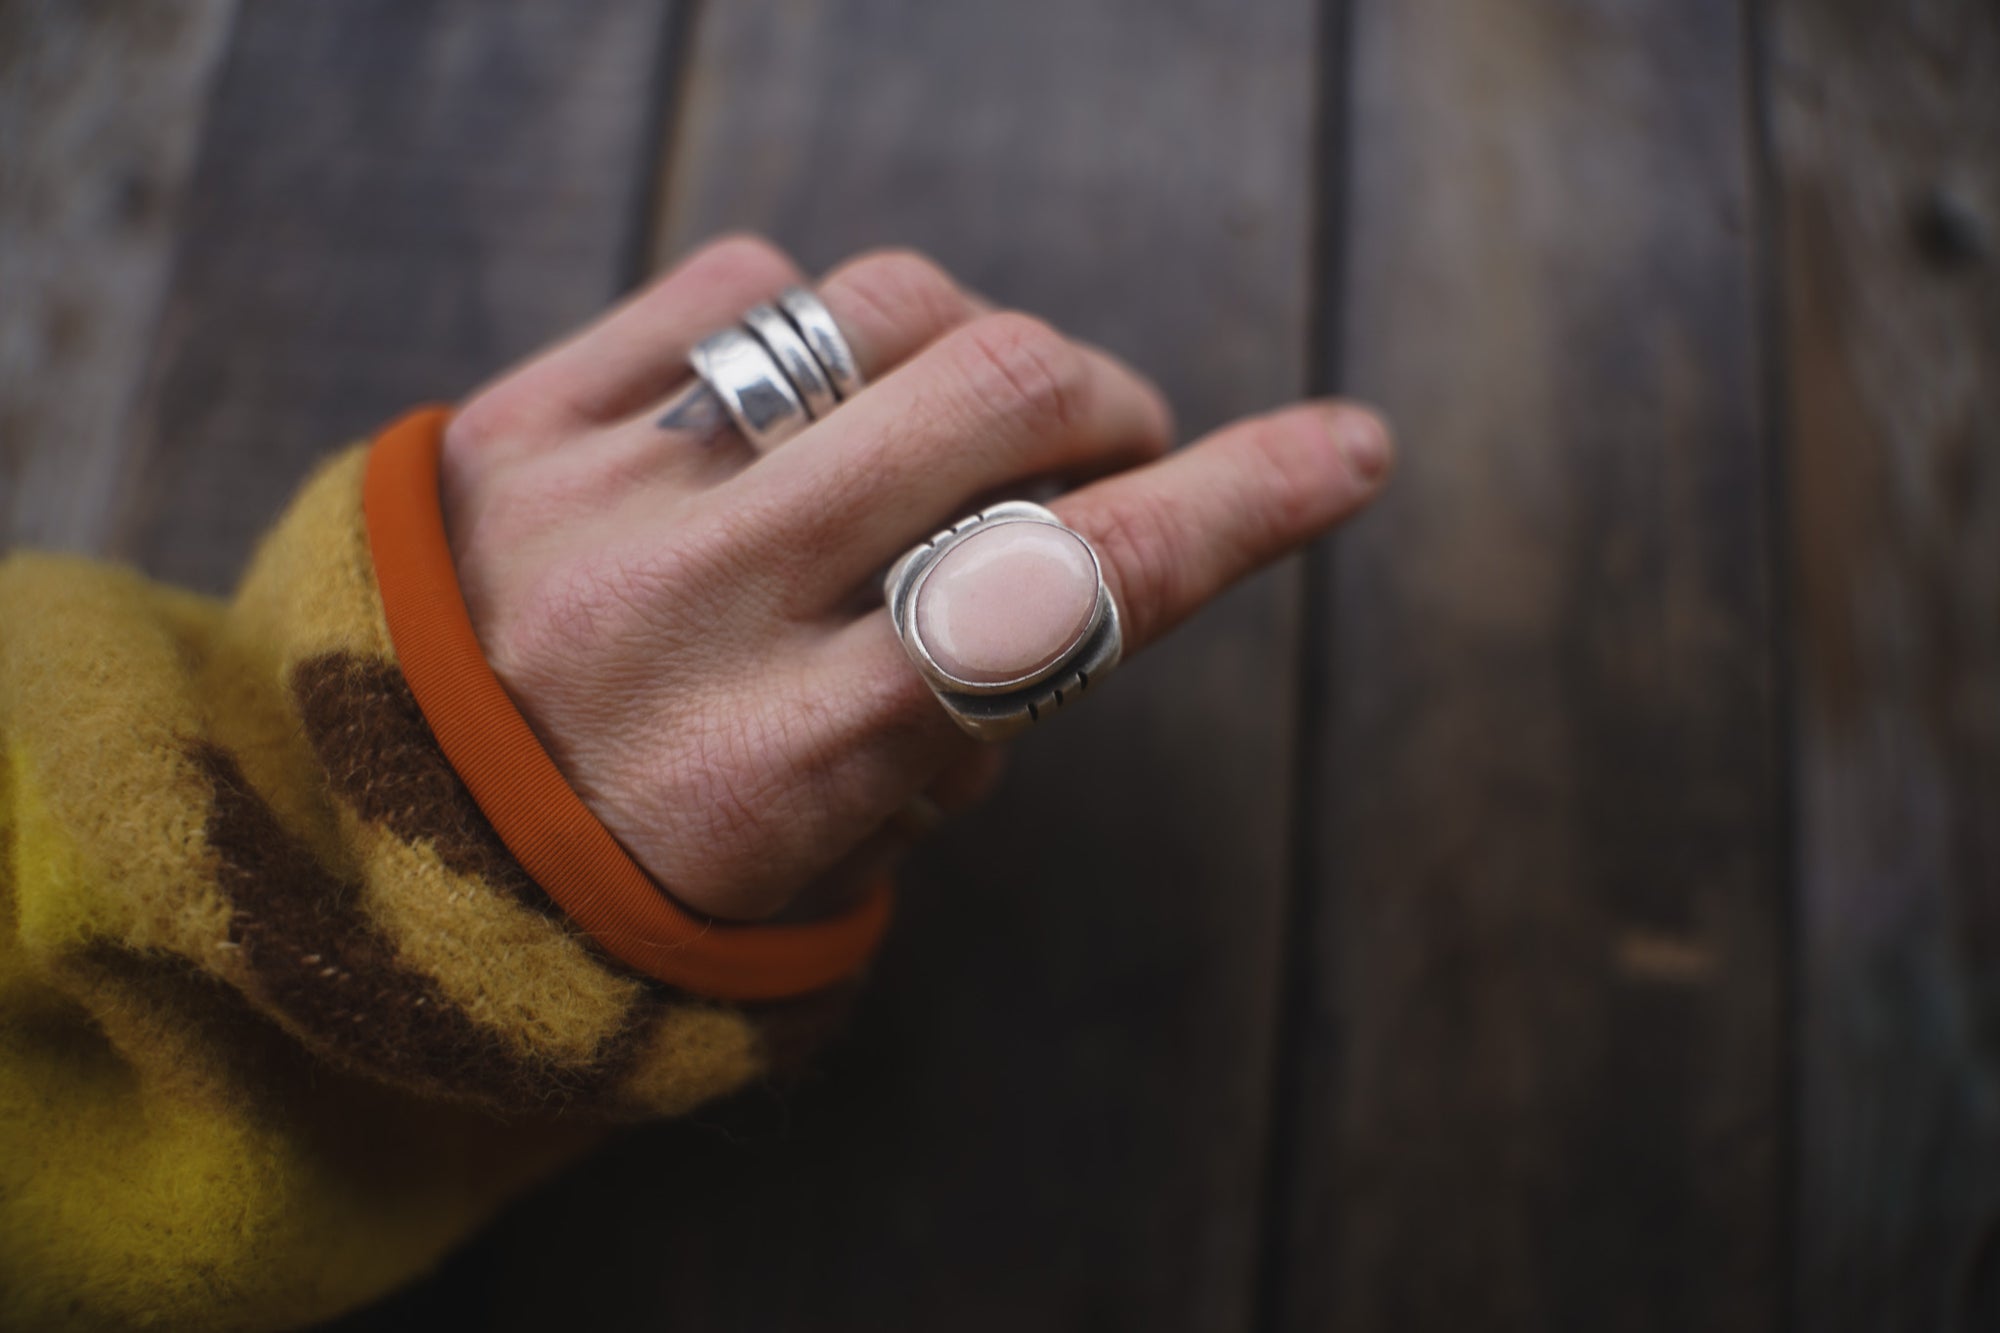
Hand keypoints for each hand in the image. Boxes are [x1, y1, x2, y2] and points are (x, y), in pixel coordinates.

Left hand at [437, 236, 1391, 921]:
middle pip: (994, 393)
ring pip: (882, 307)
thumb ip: (959, 727)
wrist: (357, 849)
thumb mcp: (818, 873)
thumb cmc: (633, 886)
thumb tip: (1071, 547)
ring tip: (949, 432)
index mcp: (782, 768)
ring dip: (977, 351)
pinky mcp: (517, 415)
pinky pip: (741, 286)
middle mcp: (691, 609)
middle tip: (1115, 442)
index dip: (1237, 509)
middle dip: (1110, 400)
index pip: (1060, 602)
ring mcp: (595, 489)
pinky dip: (824, 331)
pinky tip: (806, 407)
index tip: (1351, 448)